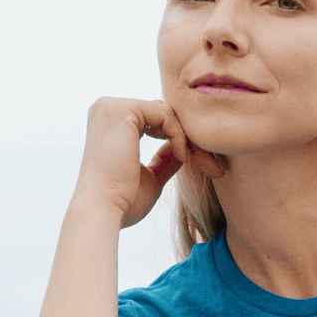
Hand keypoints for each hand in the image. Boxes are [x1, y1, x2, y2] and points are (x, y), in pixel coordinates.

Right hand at [75, 97, 224, 227]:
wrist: (104, 210)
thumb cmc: (123, 200)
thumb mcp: (151, 176)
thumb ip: (166, 159)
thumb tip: (182, 149)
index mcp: (110, 123)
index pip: (158, 120)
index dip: (183, 141)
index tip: (204, 165)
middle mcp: (107, 109)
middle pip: (166, 114)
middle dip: (190, 139)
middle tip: (212, 166)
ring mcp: (112, 107)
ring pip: (169, 113)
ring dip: (188, 139)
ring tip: (193, 163)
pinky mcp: (121, 111)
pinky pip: (166, 115)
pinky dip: (180, 136)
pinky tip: (182, 157)